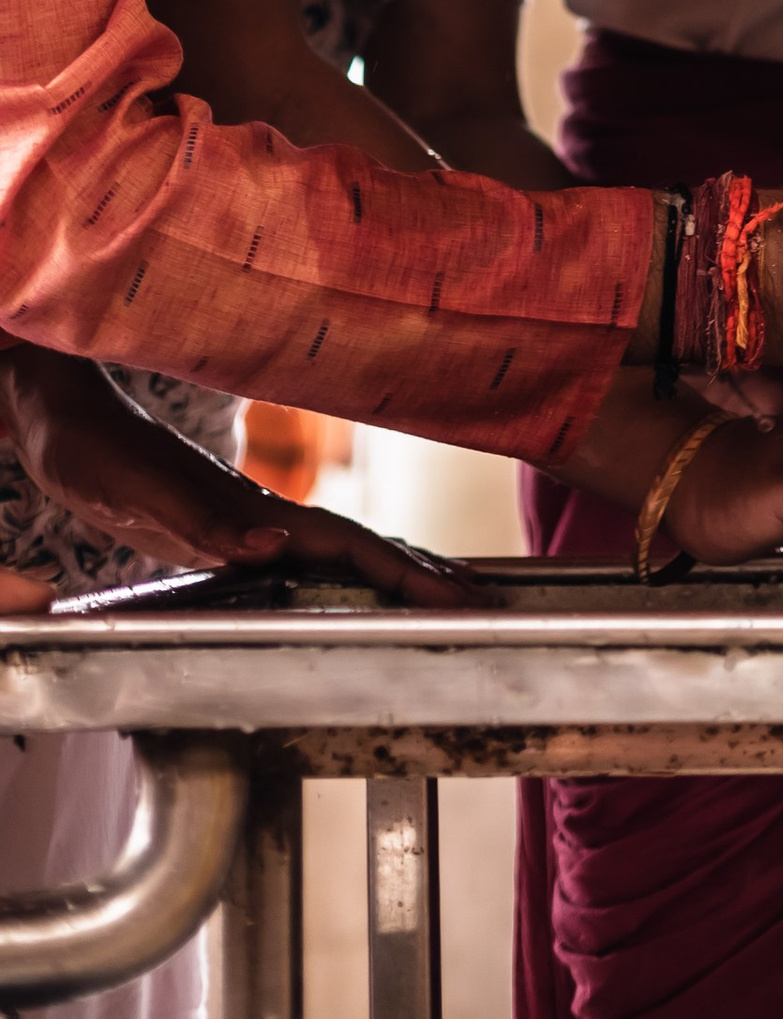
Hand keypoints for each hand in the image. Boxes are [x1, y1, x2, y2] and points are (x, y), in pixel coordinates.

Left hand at [0, 350, 466, 605]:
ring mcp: (250, 522)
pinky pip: (307, 558)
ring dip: (397, 573)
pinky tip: (357, 589)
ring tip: (444, 595)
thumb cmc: (94, 451)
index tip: (459, 596)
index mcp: (252, 512)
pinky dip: (349, 575)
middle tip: (483, 601)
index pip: (348, 548)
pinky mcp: (228, 531)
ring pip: (342, 552)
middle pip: (362, 548)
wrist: (64, 417)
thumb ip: (204, 523)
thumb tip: (272, 549)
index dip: (406, 574)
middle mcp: (262, 516)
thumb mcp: (137, 493)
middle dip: (425, 574)